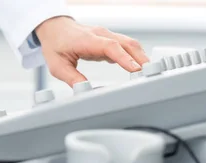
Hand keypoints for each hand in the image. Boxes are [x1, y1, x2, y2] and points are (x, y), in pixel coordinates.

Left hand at [35, 16, 149, 85]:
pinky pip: (127, 47)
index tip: (136, 70)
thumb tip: (85, 91)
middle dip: (141, 59)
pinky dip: (136, 57)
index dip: (125, 58)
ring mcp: (107, 36)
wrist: (55, 28)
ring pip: (130, 44)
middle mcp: (101, 35)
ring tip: (150, 74)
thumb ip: (72, 78)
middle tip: (150, 76)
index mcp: (87, 40)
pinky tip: (140, 70)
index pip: (110, 47)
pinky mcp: (110, 40)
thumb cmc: (56, 45)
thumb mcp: (58, 66)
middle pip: (127, 44)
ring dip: (141, 58)